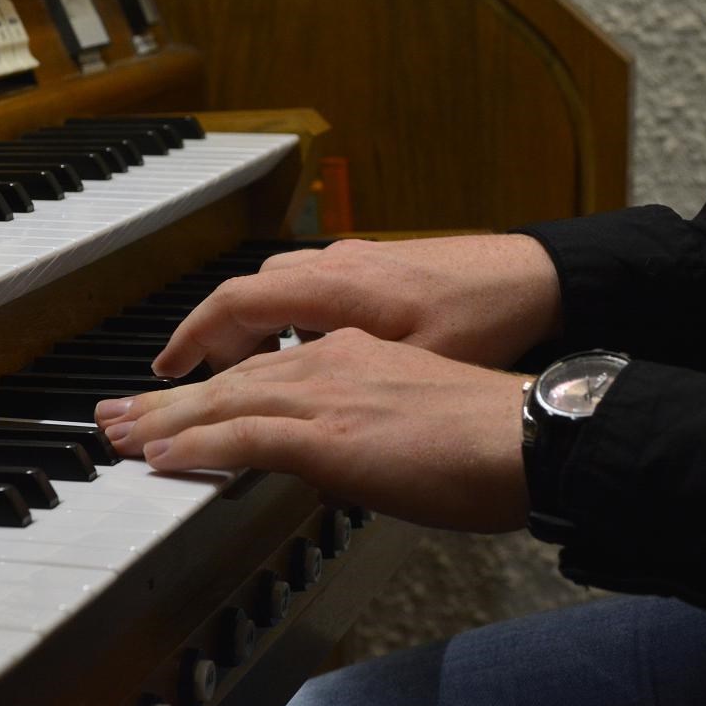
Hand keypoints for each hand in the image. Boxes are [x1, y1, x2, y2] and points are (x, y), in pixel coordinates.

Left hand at [98, 328, 530, 532]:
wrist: (526, 433)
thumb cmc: (488, 436)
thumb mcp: (413, 418)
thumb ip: (366, 427)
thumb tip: (340, 457)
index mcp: (351, 354)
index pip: (262, 372)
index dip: (210, 390)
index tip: (173, 406)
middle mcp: (329, 361)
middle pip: (227, 380)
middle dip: (164, 401)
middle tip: (113, 415)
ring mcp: (325, 395)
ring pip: (222, 401)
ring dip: (162, 422)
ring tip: (115, 437)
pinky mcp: (326, 433)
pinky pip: (242, 435)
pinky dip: (195, 445)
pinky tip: (159, 456)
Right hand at [152, 234, 562, 377]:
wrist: (541, 279)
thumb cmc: (486, 318)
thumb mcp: (415, 372)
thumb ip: (350, 401)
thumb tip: (298, 441)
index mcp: (334, 289)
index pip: (235, 303)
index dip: (192, 340)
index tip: (164, 374)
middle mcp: (335, 268)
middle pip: (244, 297)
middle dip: (206, 343)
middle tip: (177, 386)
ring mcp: (354, 264)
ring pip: (275, 292)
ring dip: (246, 332)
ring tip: (233, 378)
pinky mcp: (374, 271)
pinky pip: (305, 292)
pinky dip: (282, 321)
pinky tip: (295, 357)